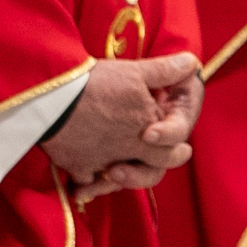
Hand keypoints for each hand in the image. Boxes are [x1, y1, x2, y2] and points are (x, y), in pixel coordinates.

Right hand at [42, 54, 201, 187]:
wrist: (54, 97)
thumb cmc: (96, 82)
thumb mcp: (134, 71)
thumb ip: (165, 70)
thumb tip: (192, 63)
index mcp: (147, 130)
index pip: (172, 147)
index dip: (176, 147)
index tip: (182, 149)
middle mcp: (127, 150)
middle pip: (151, 171)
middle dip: (153, 169)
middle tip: (157, 162)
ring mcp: (102, 162)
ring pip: (118, 181)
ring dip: (120, 179)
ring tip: (117, 172)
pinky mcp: (77, 167)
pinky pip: (87, 183)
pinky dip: (88, 184)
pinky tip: (85, 182)